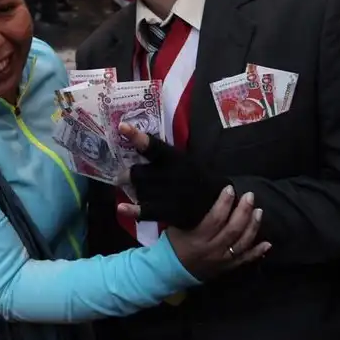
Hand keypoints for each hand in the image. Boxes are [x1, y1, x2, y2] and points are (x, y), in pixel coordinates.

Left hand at [115, 123, 231, 229]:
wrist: (218, 202)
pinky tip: (121, 208)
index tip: (122, 127)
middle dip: (130, 175)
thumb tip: (135, 145)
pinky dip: (132, 210)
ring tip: (142, 191)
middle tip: (124, 176)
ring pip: (139, 191)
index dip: (136, 136)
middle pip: (138, 173)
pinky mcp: (170, 212)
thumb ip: (162, 155)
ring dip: (135, 191)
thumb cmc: (196, 177)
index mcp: (175, 158)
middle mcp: (171, 174)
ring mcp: (170, 194)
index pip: (153, 145)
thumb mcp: (185, 159)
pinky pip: (146, 211)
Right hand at [120, 186, 269, 281]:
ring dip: (252, 227)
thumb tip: (205, 192)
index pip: (214, 219)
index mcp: (197, 238)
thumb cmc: (175, 243)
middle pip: (232, 230)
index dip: (224, 203)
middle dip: (243, 211)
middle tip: (250, 196)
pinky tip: (267, 242)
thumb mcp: (178, 225)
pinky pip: (245, 259)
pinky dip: (257, 252)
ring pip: (242, 243)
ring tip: (259, 211)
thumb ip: (192, 213)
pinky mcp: (228, 267)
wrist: (173, 270)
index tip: (230, 189)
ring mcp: (222, 260)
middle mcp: (212, 250)